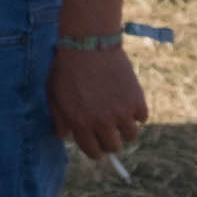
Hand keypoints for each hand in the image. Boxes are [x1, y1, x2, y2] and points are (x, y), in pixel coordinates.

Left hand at [47, 44, 146, 159]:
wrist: (87, 44)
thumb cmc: (66, 68)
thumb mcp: (54, 93)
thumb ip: (58, 118)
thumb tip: (61, 137)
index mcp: (79, 123)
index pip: (93, 152)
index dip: (95, 150)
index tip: (98, 144)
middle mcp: (101, 122)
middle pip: (114, 147)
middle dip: (111, 140)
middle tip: (109, 129)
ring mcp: (121, 113)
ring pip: (131, 136)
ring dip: (125, 127)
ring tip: (118, 113)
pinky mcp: (137, 101)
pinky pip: (142, 117)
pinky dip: (136, 111)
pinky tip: (126, 98)